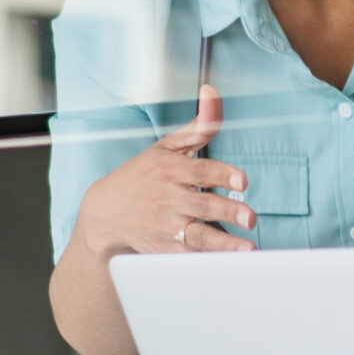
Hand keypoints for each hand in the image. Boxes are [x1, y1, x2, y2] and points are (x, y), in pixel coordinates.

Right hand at [70, 88, 257, 258]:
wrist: (105, 212)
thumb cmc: (142, 175)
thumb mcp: (167, 146)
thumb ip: (198, 125)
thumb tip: (212, 93)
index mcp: (170, 169)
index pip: (201, 170)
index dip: (222, 174)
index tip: (242, 181)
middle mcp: (167, 197)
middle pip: (201, 203)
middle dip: (226, 211)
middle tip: (249, 217)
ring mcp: (164, 224)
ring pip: (197, 233)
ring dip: (223, 242)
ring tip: (246, 247)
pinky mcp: (162, 247)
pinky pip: (187, 254)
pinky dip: (206, 259)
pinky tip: (227, 262)